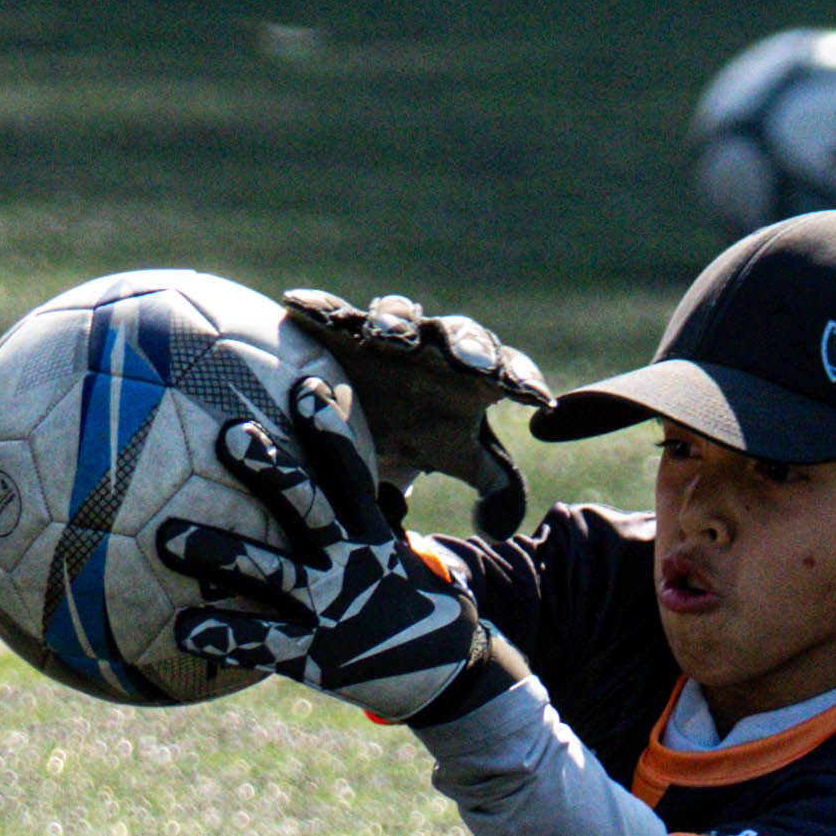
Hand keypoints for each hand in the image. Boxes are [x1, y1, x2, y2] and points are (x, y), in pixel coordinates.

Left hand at [156, 373, 524, 723]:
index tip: (305, 385)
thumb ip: (360, 518)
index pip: (348, 472)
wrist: (444, 678)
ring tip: (166, 535)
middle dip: (271, 470)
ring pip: (269, 573)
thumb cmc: (404, 606)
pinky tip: (178, 628)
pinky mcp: (314, 658)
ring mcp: (330, 610)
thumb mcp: (392, 556)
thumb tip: (345, 479)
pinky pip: (259, 644)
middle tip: (231, 433)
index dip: (329, 430)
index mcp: (369, 536)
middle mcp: (349, 565)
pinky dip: (221, 635)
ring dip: (219, 553)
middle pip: (307, 508)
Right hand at [277, 286, 549, 536]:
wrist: (372, 413)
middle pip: (460, 338)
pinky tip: (298, 306)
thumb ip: (496, 485)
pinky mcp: (342, 329)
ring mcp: (390, 334)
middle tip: (471, 364)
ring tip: (387, 338)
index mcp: (477, 376)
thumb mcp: (460, 457)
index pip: (510, 372)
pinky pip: (331, 315)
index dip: (523, 380)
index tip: (536, 398)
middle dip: (466, 347)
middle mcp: (437, 346)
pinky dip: (319, 310)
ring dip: (395, 324)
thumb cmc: (425, 434)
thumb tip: (500, 528)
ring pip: (398, 318)